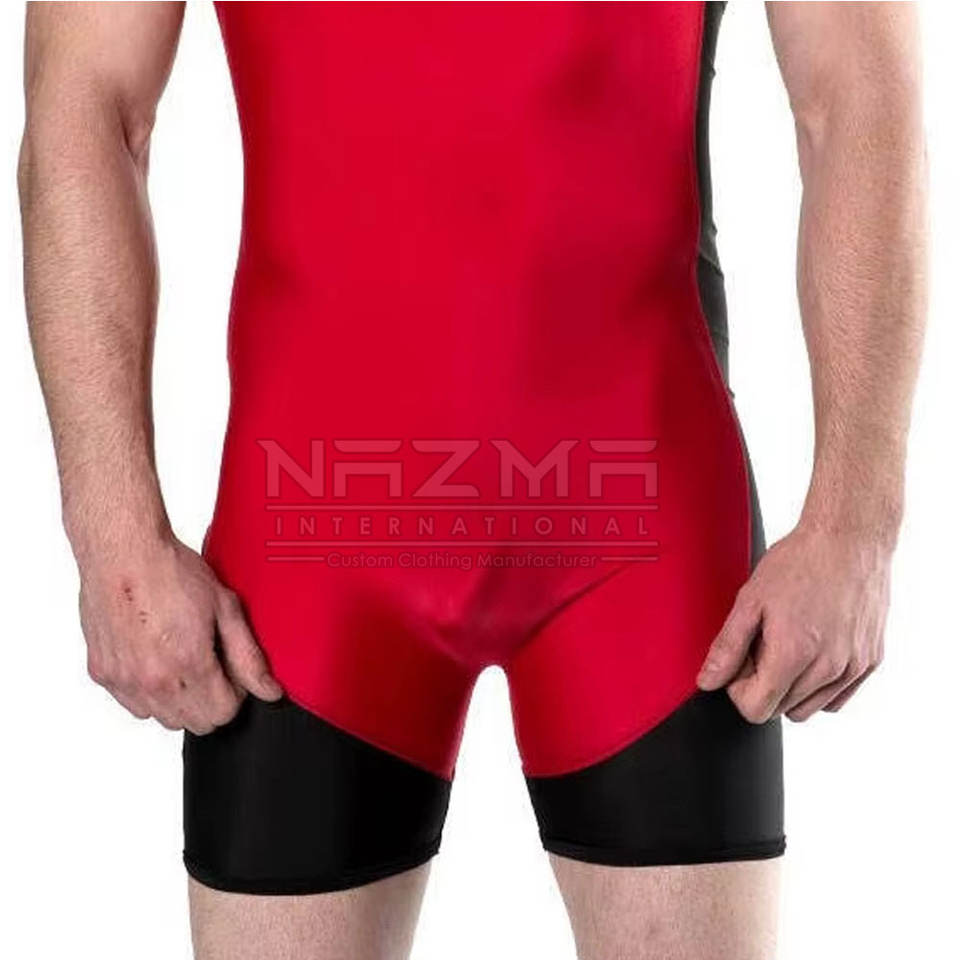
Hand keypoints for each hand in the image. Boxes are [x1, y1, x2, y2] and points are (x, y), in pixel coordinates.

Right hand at [78, 536, 281, 732]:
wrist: (123, 552)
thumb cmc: (171, 571)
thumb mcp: (225, 608)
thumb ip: (249, 657)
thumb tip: (270, 692)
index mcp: (189, 664)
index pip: (223, 714)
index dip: (235, 694)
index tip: (232, 671)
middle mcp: (153, 680)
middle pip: (195, 723)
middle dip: (211, 700)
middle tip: (211, 662)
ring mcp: (124, 680)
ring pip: (163, 719)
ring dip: (180, 700)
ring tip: (182, 659)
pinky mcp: (102, 674)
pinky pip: (133, 705)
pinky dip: (148, 693)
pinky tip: (156, 658)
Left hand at [697, 524, 890, 722]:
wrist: (849, 538)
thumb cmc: (800, 562)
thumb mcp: (750, 600)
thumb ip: (727, 646)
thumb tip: (708, 681)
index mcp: (794, 654)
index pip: (756, 709)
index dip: (737, 689)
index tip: (740, 662)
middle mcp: (828, 668)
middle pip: (779, 709)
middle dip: (762, 683)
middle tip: (762, 644)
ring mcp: (854, 667)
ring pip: (809, 709)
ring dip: (790, 688)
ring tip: (787, 645)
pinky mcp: (871, 661)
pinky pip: (837, 699)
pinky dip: (819, 687)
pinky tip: (810, 653)